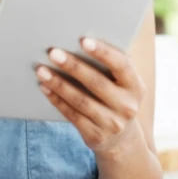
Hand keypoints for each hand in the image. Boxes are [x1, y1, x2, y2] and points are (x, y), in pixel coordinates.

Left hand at [36, 37, 144, 156]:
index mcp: (136, 87)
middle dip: (73, 66)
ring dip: (59, 84)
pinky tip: (45, 87)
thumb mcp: (122, 84)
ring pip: (81, 101)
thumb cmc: (116, 97)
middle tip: (53, 52)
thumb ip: (109, 66)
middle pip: (97, 83)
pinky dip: (56, 100)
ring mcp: (112, 124)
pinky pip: (72, 115)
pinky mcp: (96, 136)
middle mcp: (127, 106)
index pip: (121, 66)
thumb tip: (77, 43)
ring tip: (41, 70)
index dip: (103, 52)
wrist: (121, 138)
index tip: (83, 40)